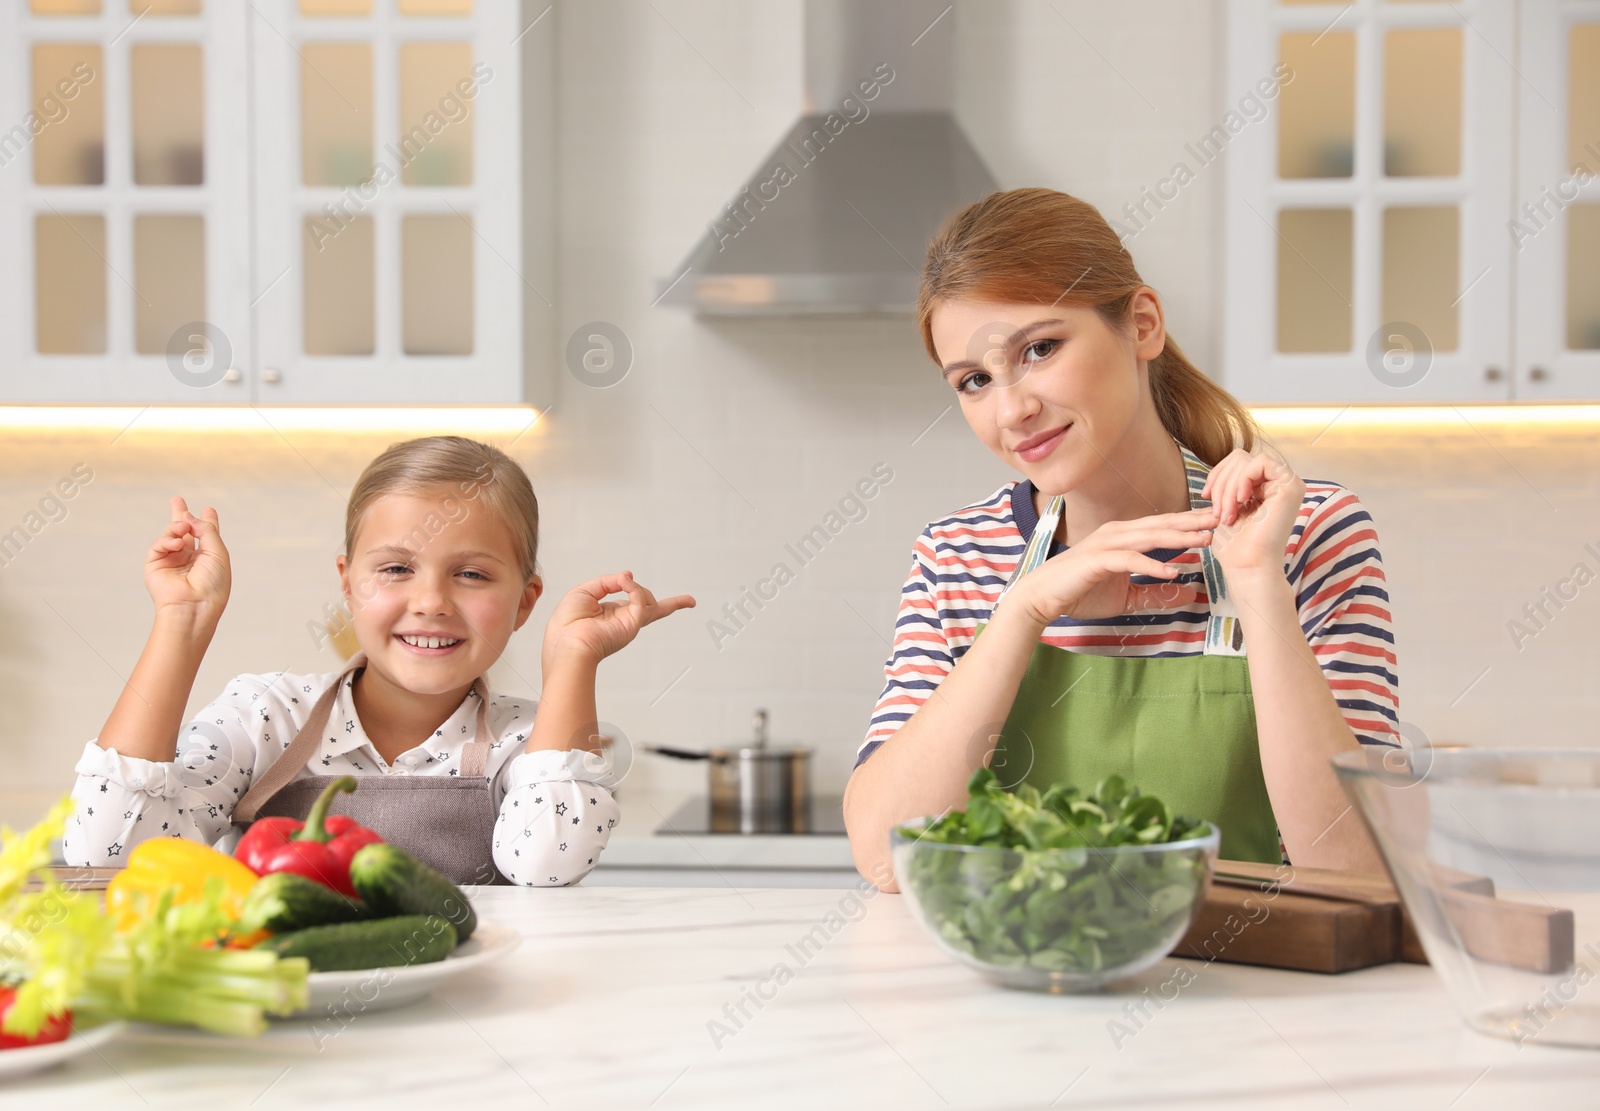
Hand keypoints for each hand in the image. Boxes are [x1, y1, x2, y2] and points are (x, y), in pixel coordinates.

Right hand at [146, 496, 230, 619]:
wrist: (194, 605)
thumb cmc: (212, 584)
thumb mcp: (218, 553)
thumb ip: (207, 530)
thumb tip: (190, 517)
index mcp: (208, 558)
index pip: (206, 536)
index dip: (207, 522)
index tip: (209, 510)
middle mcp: (190, 559)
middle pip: (185, 532)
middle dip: (181, 516)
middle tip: (177, 500)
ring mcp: (172, 561)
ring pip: (172, 534)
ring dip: (178, 527)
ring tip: (183, 528)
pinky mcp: (155, 565)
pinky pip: (159, 545)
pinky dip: (167, 540)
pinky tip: (177, 544)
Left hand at [541, 571, 694, 669]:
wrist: (566, 644)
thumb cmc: (567, 624)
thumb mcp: (583, 593)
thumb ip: (607, 582)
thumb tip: (627, 576)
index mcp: (610, 614)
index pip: (629, 603)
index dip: (634, 590)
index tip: (626, 577)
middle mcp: (623, 620)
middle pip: (653, 609)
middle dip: (673, 604)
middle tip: (691, 601)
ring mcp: (630, 623)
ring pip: (649, 601)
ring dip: (636, 586)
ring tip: (623, 580)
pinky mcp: (632, 624)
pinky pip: (640, 599)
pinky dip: (634, 587)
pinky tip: (625, 581)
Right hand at [1007, 508, 1217, 628]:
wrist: (1043, 598)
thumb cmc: (1081, 593)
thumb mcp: (1127, 597)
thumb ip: (1156, 594)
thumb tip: (1190, 594)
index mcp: (1123, 537)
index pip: (1162, 526)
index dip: (1189, 523)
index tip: (1216, 522)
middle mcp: (1116, 533)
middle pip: (1161, 524)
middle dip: (1192, 521)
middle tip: (1221, 518)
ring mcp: (1106, 544)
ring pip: (1149, 537)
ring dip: (1178, 537)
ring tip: (1204, 540)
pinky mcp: (1097, 560)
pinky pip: (1130, 560)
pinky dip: (1152, 564)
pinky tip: (1173, 570)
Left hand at [1201, 448, 1304, 585]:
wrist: (1248, 566)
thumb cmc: (1235, 544)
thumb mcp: (1228, 506)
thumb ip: (1230, 484)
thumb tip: (1221, 467)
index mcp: (1268, 486)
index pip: (1238, 461)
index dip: (1217, 474)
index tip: (1205, 496)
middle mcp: (1281, 483)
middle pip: (1240, 458)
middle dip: (1220, 482)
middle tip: (1218, 512)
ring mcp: (1289, 483)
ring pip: (1246, 461)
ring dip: (1227, 488)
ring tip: (1227, 514)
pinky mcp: (1291, 485)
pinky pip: (1260, 463)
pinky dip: (1242, 480)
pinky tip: (1241, 502)